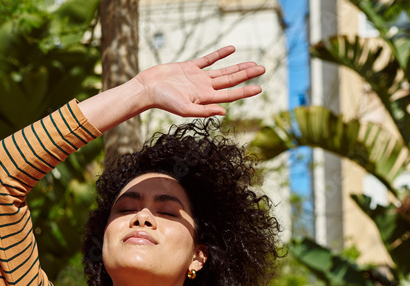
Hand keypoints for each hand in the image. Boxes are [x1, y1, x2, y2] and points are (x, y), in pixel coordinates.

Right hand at [135, 46, 264, 117]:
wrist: (148, 88)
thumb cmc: (164, 101)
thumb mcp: (185, 109)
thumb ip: (205, 111)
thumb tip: (224, 112)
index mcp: (206, 99)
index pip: (230, 95)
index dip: (245, 91)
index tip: (259, 88)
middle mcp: (205, 88)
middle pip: (231, 81)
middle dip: (247, 75)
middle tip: (262, 69)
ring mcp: (198, 77)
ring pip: (223, 71)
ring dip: (238, 67)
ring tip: (252, 64)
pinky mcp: (190, 68)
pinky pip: (208, 59)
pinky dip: (220, 54)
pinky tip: (231, 49)